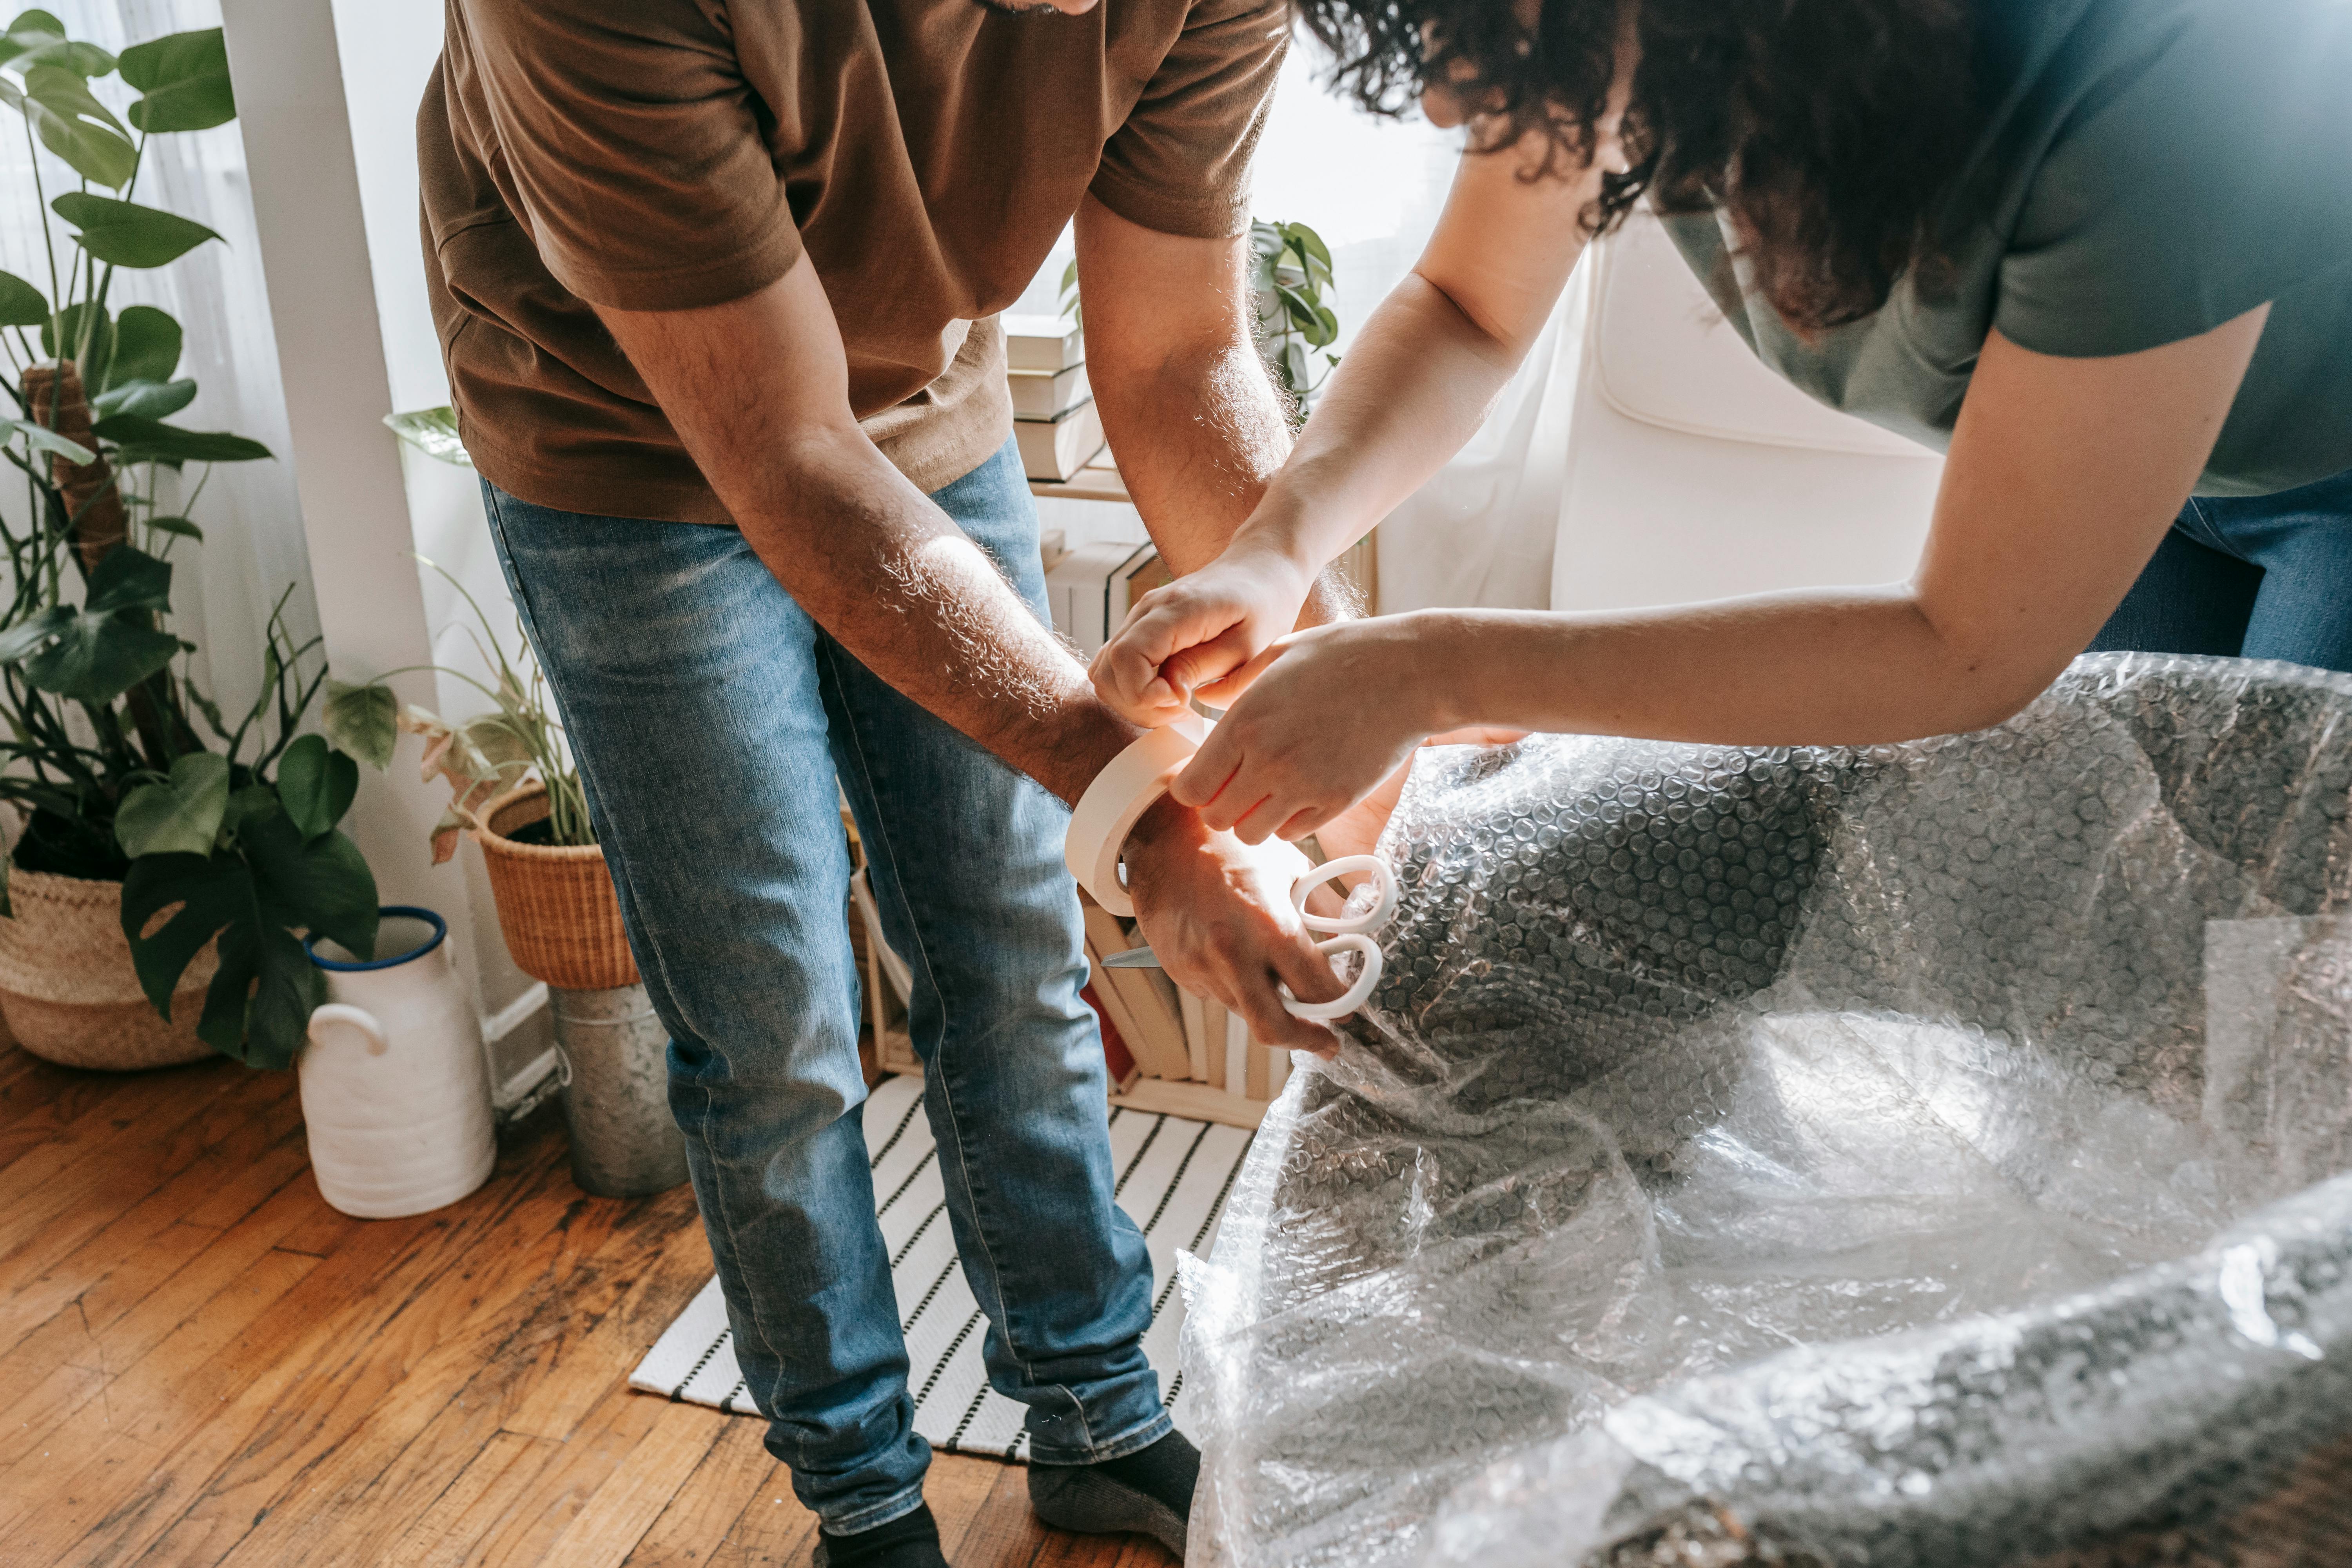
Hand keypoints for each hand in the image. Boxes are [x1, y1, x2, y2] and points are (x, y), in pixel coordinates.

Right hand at [1090, 540, 1313, 725]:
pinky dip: (1131, 687)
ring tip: (1176, 702)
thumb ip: (1205, 666)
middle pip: (1108, 669)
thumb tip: (1170, 691)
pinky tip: (1166, 691)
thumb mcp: (1250, 644)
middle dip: (1139, 703)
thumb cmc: (1264, 607)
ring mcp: (1139, 617)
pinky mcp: (1140, 627)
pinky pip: (1115, 664)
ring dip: (1133, 699)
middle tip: (1181, 709)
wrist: (1260, 569)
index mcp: (1176, 609)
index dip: (1144, 693)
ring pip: (1105, 671)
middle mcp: (1148, 609)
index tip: (1183, 702)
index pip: (1127, 657)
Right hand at [1120, 796, 1350, 1054]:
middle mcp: (1232, 954)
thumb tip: (1349, 944)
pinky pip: (1219, 994)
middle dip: (1307, 1041)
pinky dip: (1236, 986)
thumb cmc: (1232, 846)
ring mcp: (1201, 967)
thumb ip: (1324, 911)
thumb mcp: (1291, 868)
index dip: (1340, 1005)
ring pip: (1246, 1011)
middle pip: (1275, 1028)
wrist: (1163, 837)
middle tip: (1326, 1043)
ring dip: (1268, 1004)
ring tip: (1272, 974)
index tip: (1348, 1008)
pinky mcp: (1180, 971)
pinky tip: (1234, 954)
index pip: (1316, 989)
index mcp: (1269, 925)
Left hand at [1170, 618, 1436, 844]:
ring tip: (1270, 790)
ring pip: (1251, 834)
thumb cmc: (1346, 655)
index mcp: (1245, 722)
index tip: (1209, 774)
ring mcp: (1304, 786)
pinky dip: (1288, 821)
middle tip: (1238, 784)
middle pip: (1216, 818)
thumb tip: (1204, 698)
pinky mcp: (1337, 802)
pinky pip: (1292, 833)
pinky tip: (1301, 791)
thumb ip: (1236, 684)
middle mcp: (1268, 761)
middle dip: (1220, 805)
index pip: (1189, 787)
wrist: (1412, 672)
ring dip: (1254, 817)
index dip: (1193, 786)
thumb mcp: (1280, 654)